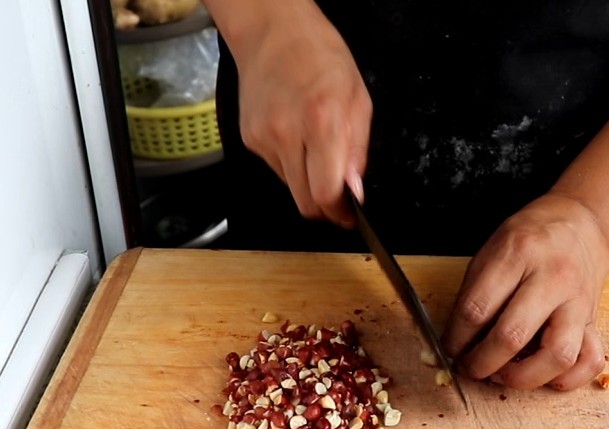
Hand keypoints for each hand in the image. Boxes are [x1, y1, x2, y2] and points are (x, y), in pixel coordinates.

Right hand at [231, 0, 370, 226]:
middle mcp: (287, 133)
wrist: (272, 32)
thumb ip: (357, 151)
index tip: (349, 215)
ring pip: (291, 188)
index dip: (339, 212)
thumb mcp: (359, 100)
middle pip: (304, 202)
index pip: (325, 193)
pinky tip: (297, 137)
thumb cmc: (320, 57)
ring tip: (316, 148)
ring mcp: (263, 138)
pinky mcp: (249, 140)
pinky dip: (291, 163)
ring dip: (308, 181)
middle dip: (325, 205)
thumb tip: (354, 191)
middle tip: (339, 195)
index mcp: (321, 121)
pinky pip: (276, 169)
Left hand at [442, 193, 608, 390]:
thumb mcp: (493, 248)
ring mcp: (578, 302)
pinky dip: (566, 379)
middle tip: (468, 368)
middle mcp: (552, 279)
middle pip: (511, 335)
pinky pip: (589, 361)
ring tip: (502, 375)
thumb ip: (475, 291)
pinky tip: (542, 375)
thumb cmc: (532, 236)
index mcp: (519, 254)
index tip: (449, 348)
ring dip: (523, 377)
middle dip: (481, 363)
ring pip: (557, 356)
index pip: (477, 308)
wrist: (584, 222)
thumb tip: (457, 340)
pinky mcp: (594, 320)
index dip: (456, 338)